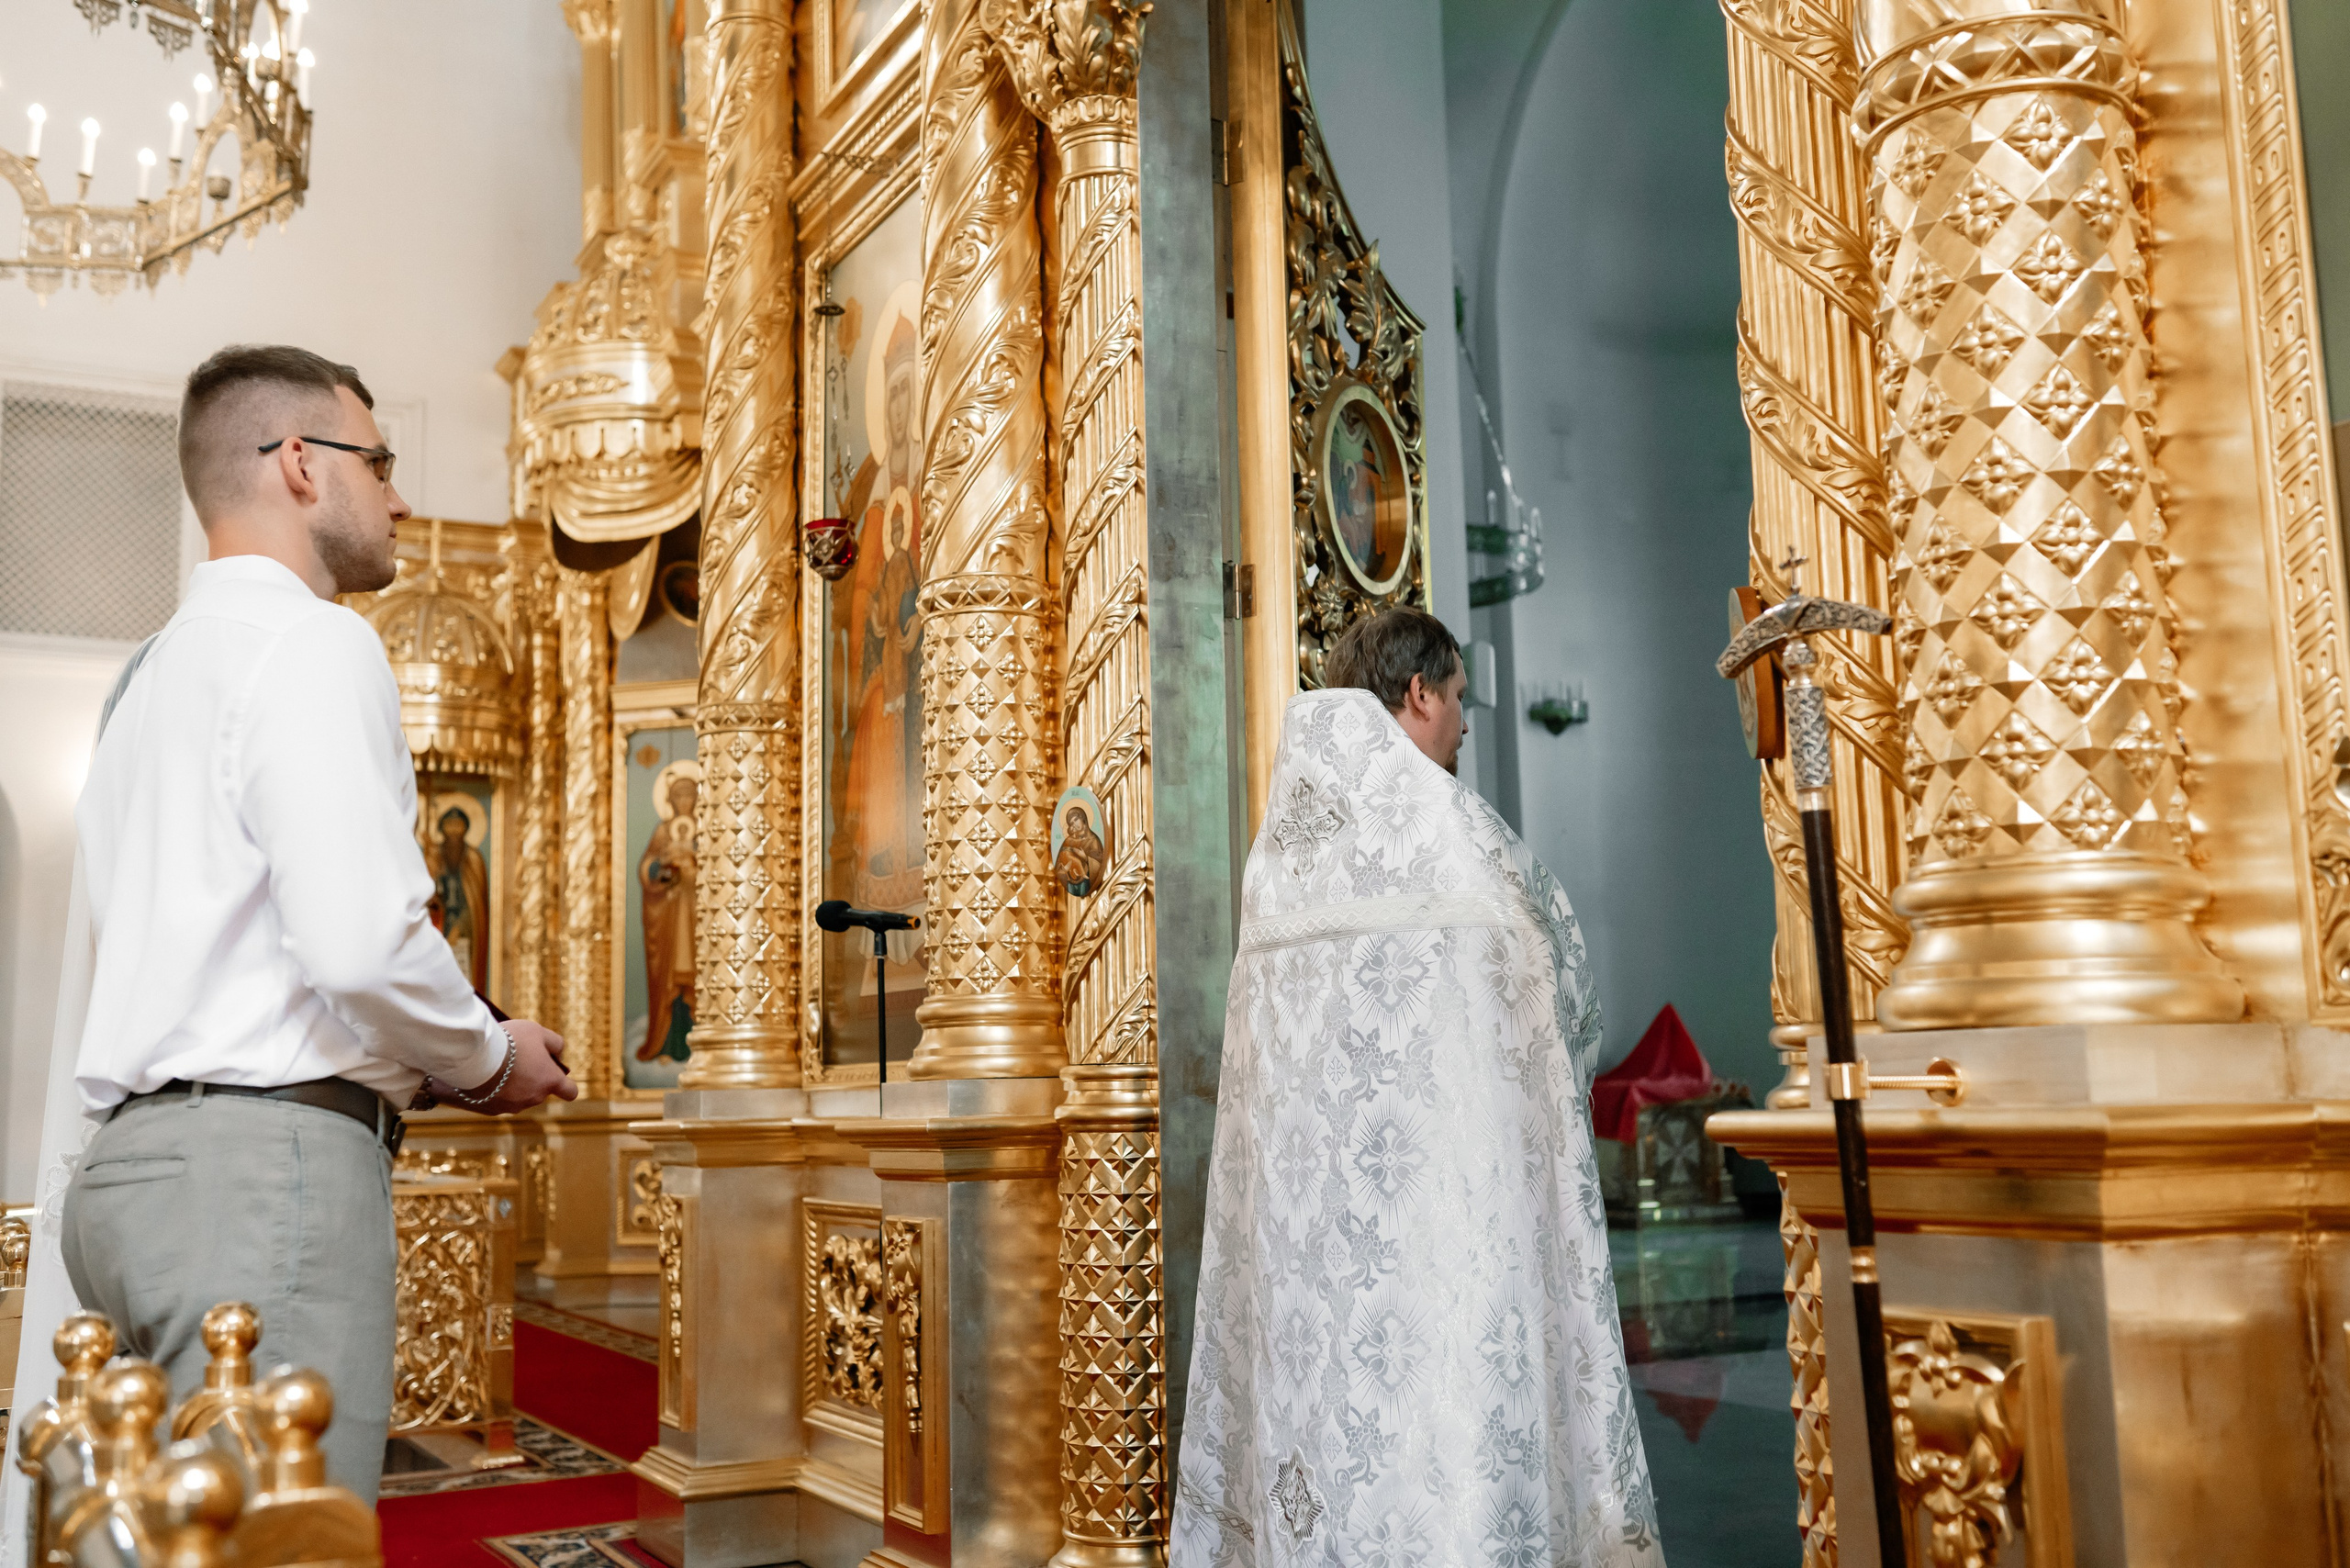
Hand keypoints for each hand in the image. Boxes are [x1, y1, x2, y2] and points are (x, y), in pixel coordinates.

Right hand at [430, 1020, 578, 1114]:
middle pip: (539, 1090)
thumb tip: (558, 1053)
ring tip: (498, 1065)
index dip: (566, 1085)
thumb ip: (554, 1043)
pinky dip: (494, 1090)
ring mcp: (511, 1106)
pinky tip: (485, 1075)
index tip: (557, 1075)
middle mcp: (533, 1098)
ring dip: (512, 1084)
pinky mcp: (491, 1110)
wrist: (473, 1057)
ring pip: (517, 1096)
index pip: (570, 1092)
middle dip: (532, 1077)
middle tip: (518, 1058)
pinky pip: (497, 1100)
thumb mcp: (538, 1032)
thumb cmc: (509, 1041)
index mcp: (550, 1081)